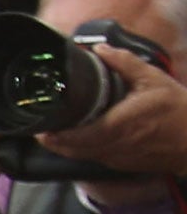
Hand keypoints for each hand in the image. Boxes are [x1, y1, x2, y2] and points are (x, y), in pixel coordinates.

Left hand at [38, 44, 186, 176]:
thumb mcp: (153, 79)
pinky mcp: (124, 164)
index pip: (78, 137)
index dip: (55, 135)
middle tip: (40, 127)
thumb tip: (101, 48)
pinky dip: (82, 150)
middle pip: (72, 150)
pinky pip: (95, 159)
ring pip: (82, 156)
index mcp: (120, 126)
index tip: (40, 127)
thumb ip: (124, 63)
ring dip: (65, 147)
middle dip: (53, 141)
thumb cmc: (179, 110)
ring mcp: (119, 158)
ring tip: (53, 132)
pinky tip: (79, 138)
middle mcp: (116, 146)